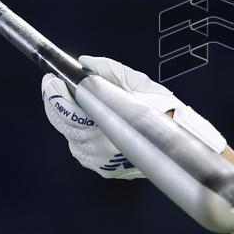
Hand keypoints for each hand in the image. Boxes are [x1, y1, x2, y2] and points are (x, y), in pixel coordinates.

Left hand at [42, 55, 225, 178]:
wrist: (182, 142)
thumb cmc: (162, 110)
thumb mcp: (138, 83)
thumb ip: (109, 72)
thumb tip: (84, 63)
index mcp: (108, 124)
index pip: (70, 110)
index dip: (56, 94)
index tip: (51, 79)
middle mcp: (101, 148)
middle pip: (65, 125)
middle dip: (57, 103)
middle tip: (53, 85)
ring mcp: (102, 162)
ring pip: (71, 139)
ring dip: (67, 120)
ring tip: (72, 101)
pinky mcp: (105, 170)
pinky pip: (82, 151)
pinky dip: (79, 136)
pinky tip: (87, 122)